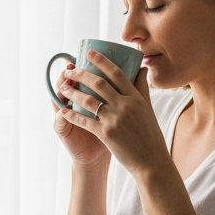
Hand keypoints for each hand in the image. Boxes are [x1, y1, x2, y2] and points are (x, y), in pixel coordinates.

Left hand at [57, 51, 169, 177]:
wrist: (151, 161)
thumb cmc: (150, 135)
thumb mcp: (148, 109)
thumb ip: (142, 88)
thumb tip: (141, 68)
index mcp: (136, 97)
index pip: (117, 73)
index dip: (102, 61)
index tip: (90, 53)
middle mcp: (125, 105)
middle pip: (99, 83)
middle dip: (81, 74)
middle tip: (70, 69)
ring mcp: (115, 119)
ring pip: (89, 100)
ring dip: (73, 92)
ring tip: (63, 88)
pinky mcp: (106, 134)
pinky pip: (85, 121)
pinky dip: (72, 115)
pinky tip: (63, 110)